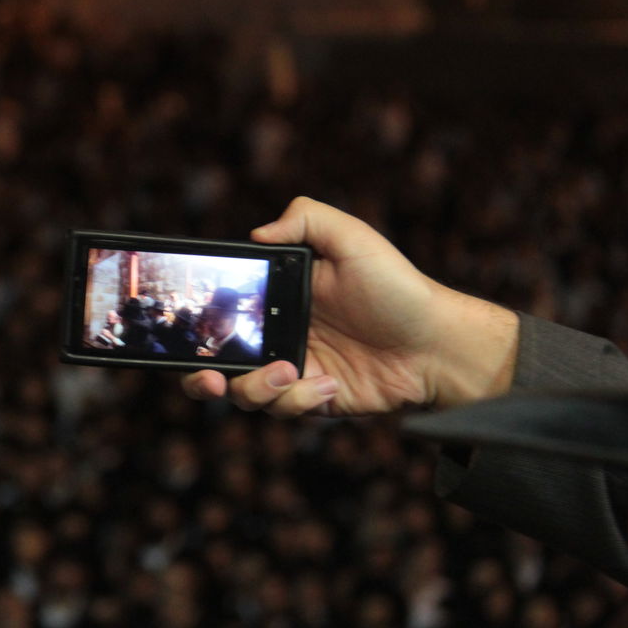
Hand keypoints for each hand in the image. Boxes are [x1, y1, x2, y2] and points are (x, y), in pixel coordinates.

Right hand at [183, 196, 517, 417]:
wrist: (439, 345)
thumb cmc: (399, 288)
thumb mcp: (354, 238)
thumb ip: (307, 218)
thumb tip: (257, 232)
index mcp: (277, 295)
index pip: (220, 309)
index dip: (196, 324)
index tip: (188, 331)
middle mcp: (277, 334)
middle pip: (215, 363)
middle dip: (199, 378)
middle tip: (208, 379)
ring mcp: (292, 370)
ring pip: (243, 393)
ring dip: (256, 388)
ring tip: (290, 372)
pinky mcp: (312, 400)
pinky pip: (284, 409)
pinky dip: (300, 400)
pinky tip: (331, 384)